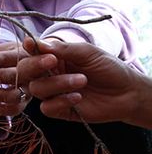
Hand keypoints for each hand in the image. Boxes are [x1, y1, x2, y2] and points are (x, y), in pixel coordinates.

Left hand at [0, 42, 31, 115]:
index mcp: (24, 55)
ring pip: (12, 95)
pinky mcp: (27, 100)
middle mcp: (31, 72)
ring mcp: (30, 87)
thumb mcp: (3, 48)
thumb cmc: (11, 54)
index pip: (2, 58)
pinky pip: (15, 109)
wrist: (28, 63)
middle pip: (9, 76)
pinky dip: (0, 109)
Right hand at [14, 38, 143, 124]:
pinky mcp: (59, 110)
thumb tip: (34, 43)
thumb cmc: (108, 68)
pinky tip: (78, 97)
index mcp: (51, 58)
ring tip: (82, 80)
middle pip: (25, 72)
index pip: (30, 54)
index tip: (30, 46)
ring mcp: (53, 93)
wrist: (128, 92)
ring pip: (36, 89)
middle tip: (53, 61)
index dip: (28, 51)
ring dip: (58, 84)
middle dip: (35, 66)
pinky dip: (60, 101)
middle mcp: (48, 75)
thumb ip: (61, 49)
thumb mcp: (86, 52)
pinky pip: (47, 107)